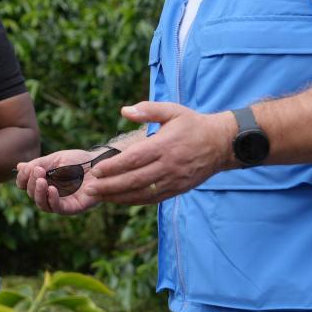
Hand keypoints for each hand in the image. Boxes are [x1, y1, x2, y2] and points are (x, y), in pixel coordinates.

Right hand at [15, 149, 99, 214]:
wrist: (100, 163)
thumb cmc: (79, 160)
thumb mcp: (55, 159)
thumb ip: (38, 164)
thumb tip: (19, 167)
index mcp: (44, 181)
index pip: (26, 185)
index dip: (22, 179)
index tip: (25, 169)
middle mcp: (51, 193)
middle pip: (32, 195)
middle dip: (31, 183)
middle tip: (37, 171)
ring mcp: (62, 202)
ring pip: (43, 205)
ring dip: (38, 193)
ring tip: (41, 181)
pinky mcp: (73, 208)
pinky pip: (59, 209)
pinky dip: (52, 200)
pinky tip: (52, 189)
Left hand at [81, 101, 233, 204]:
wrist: (221, 144)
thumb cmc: (193, 124)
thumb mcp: (172, 110)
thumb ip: (148, 110)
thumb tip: (124, 110)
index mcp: (164, 145)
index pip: (134, 159)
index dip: (114, 167)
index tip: (96, 171)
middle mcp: (168, 166)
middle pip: (134, 180)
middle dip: (110, 186)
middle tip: (90, 189)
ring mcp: (174, 180)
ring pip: (142, 193)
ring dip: (118, 197)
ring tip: (98, 197)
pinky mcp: (178, 189)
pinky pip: (153, 198)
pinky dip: (134, 201)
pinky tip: (119, 199)